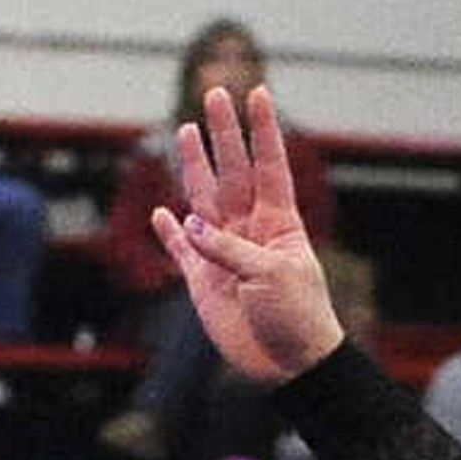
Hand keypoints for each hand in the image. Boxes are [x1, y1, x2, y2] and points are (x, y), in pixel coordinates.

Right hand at [153, 86, 345, 385]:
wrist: (290, 366)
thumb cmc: (297, 318)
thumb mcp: (271, 277)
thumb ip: (230, 248)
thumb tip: (188, 223)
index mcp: (279, 224)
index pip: (270, 166)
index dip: (264, 130)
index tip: (259, 92)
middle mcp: (251, 231)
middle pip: (233, 172)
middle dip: (225, 135)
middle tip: (215, 93)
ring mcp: (225, 253)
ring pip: (204, 200)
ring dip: (195, 167)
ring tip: (187, 132)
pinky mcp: (204, 281)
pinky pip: (182, 250)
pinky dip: (170, 234)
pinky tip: (163, 212)